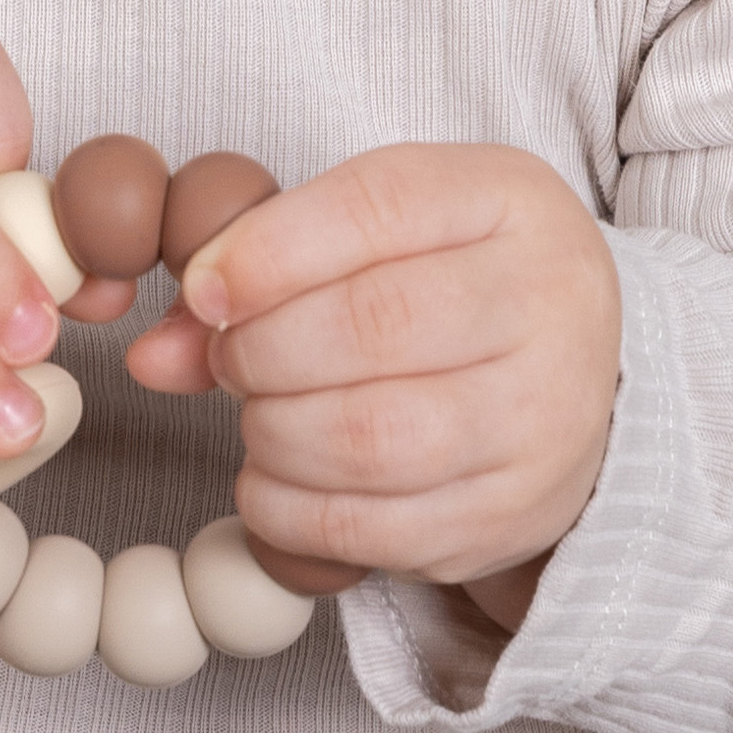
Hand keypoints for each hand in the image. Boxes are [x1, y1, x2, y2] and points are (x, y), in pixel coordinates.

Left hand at [125, 144, 619, 625]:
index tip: (202, 288)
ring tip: (258, 413)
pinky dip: (295, 511)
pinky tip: (273, 478)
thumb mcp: (378, 227)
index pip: (375, 209)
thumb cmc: (452, 273)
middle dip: (262, 348)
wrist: (581, 365)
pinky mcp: (515, 514)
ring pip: (373, 439)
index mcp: (508, 202)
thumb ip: (265, 263)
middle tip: (229, 356)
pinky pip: (379, 531)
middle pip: (372, 327)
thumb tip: (151, 356)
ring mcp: (543, 420)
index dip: (267, 253)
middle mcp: (546, 305)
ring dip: (274, 432)